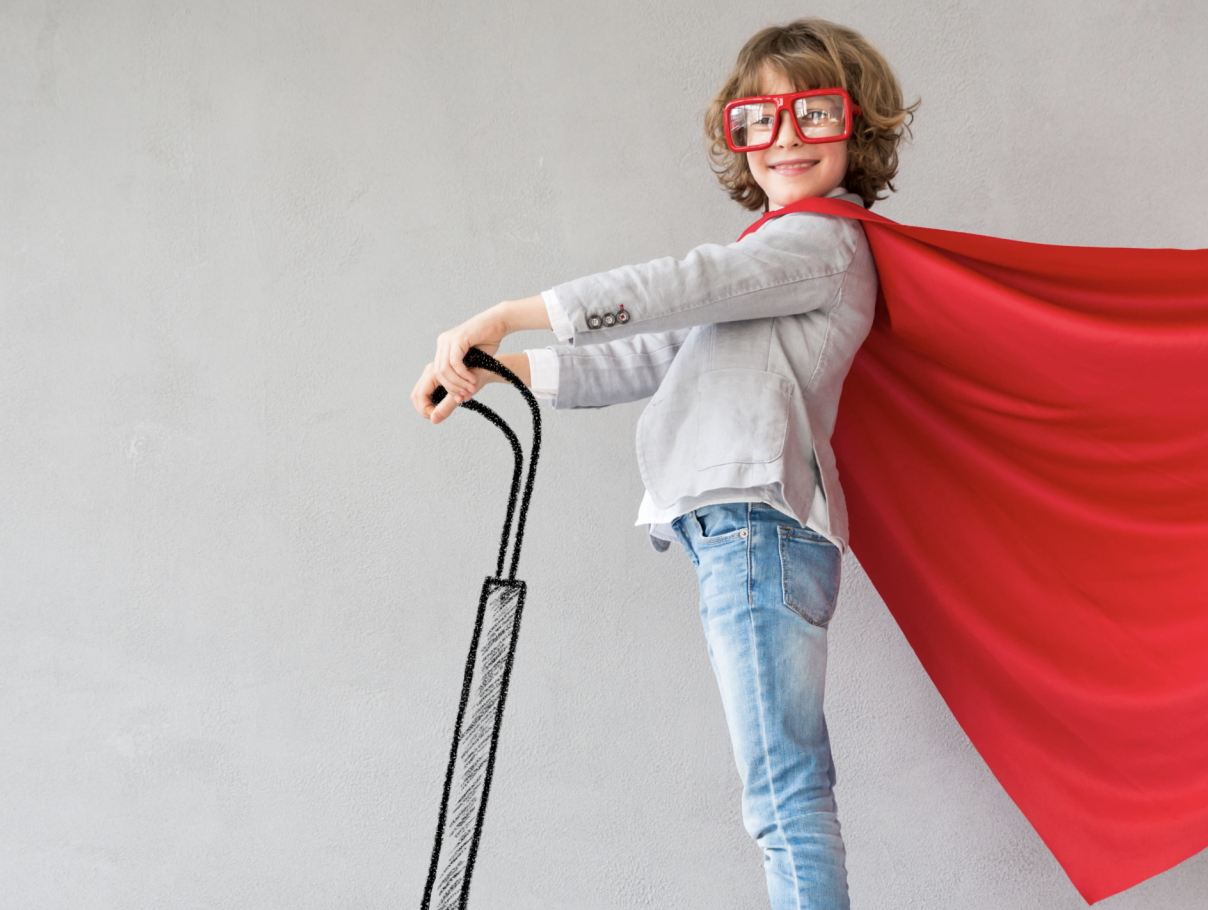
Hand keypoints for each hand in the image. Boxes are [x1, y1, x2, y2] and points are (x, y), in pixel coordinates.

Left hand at [412, 296, 547, 424]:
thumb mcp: (475, 362)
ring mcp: (448, 339)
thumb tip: (463, 396)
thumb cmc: (489, 340)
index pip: (439, 372)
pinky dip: (463, 374)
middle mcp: (443, 341)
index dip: (449, 387)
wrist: (499, 322)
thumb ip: (467, 375)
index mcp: (444, 346)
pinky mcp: (457, 338)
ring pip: (445, 369)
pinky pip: (454, 362)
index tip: (462, 395)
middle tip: (466, 394)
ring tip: (471, 387)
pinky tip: (472, 378)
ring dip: (458, 382)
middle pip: (439, 372)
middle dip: (452, 387)